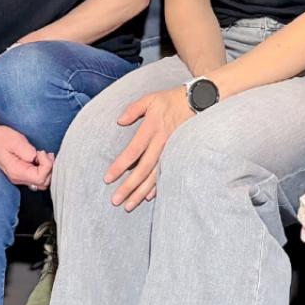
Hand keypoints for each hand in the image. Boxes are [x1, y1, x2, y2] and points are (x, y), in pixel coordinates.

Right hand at [0, 120, 53, 187]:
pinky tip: (41, 158)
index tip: (40, 152)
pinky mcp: (22, 173)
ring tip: (43, 155)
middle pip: (43, 183)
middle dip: (49, 168)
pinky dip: (44, 169)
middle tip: (44, 153)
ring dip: (47, 169)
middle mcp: (19, 178)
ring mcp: (20, 177)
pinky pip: (38, 177)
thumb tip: (36, 157)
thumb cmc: (2, 138)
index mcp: (17, 172)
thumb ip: (27, 151)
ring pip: (42, 182)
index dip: (46, 165)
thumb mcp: (15, 141)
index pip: (40, 178)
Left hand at [104, 86, 192, 209]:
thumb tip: (119, 121)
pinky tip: (147, 197)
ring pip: (155, 176)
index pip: (134, 151)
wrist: (197, 102)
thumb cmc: (170, 100)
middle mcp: (162, 142)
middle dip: (129, 186)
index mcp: (152, 128)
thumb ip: (133, 109)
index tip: (108, 178)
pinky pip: (166, 174)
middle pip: (144, 169)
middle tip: (116, 200)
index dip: (120, 165)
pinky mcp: (178, 154)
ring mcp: (171, 150)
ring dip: (141, 192)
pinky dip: (157, 187)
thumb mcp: (150, 99)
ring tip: (128, 205)